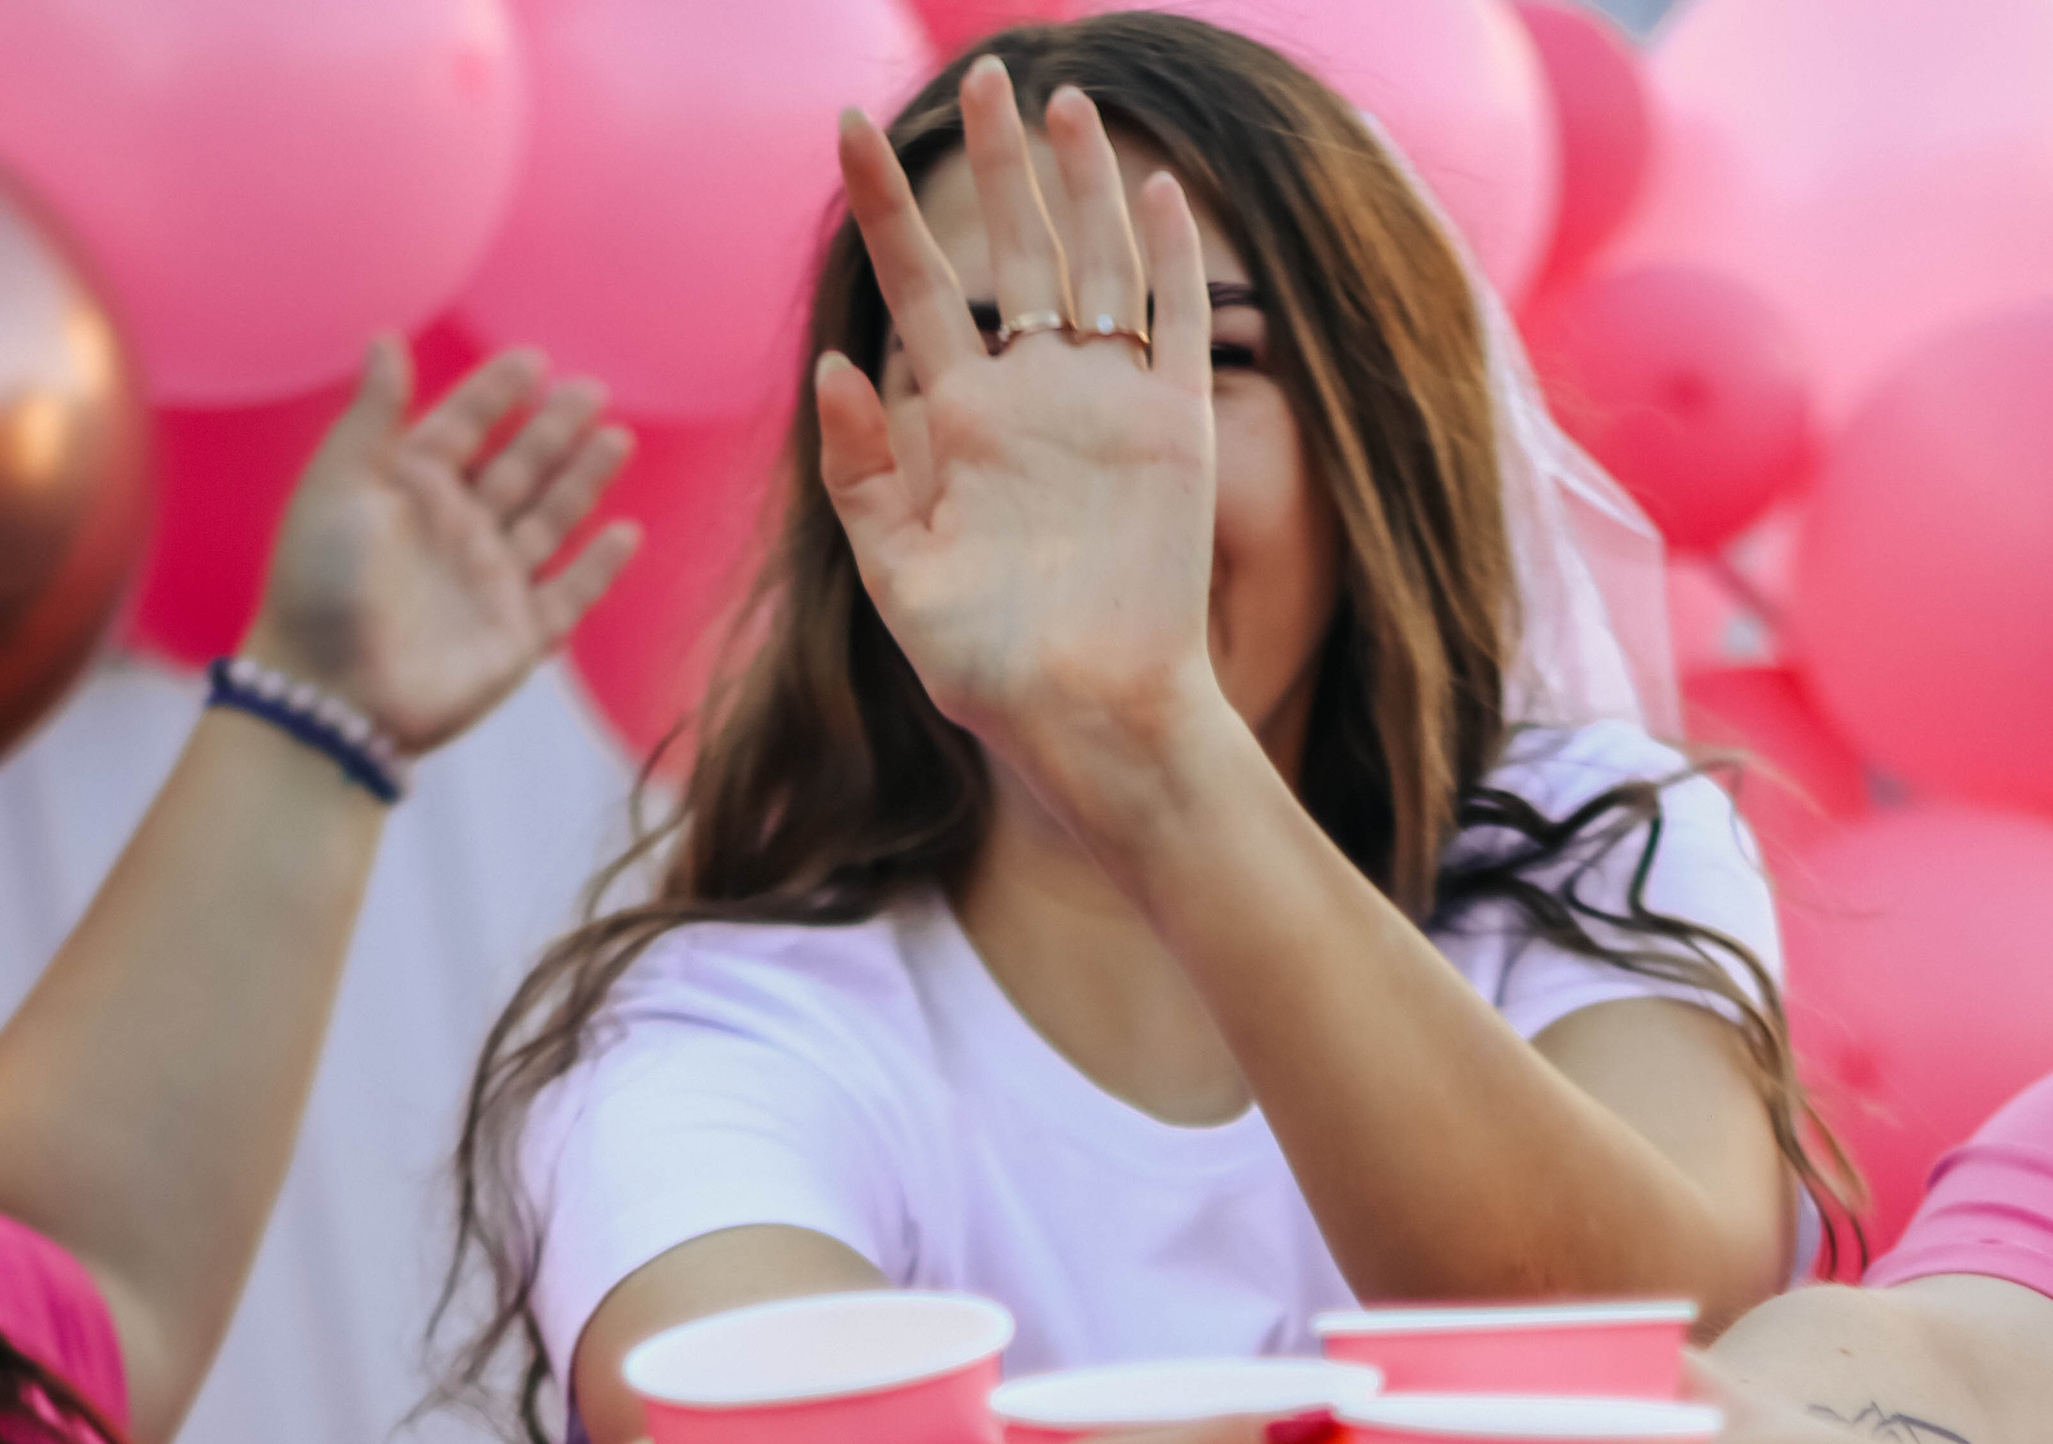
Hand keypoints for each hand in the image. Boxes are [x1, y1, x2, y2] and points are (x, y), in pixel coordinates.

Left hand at [246, 340, 638, 754]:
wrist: (334, 693)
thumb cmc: (319, 584)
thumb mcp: (338, 484)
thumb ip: (373, 415)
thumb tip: (387, 337)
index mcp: (409, 489)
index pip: (462, 426)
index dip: (497, 393)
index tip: (534, 359)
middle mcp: (455, 531)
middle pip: (517, 467)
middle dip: (554, 428)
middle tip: (592, 388)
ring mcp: (489, 583)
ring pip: (549, 520)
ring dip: (583, 480)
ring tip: (617, 438)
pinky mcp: (517, 636)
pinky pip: (569, 594)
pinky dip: (598, 567)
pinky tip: (627, 532)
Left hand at [818, 67, 1226, 841]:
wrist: (1091, 720)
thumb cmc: (992, 673)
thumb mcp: (898, 581)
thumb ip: (862, 479)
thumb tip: (836, 365)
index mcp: (961, 425)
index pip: (915, 286)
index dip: (883, 204)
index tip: (848, 124)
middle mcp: (1033, 401)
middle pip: (1013, 251)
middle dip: (995, 162)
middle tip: (984, 72)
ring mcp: (1107, 409)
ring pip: (1093, 266)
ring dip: (1080, 184)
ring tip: (1063, 99)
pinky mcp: (1175, 433)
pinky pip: (1175, 324)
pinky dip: (1170, 256)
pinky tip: (1155, 188)